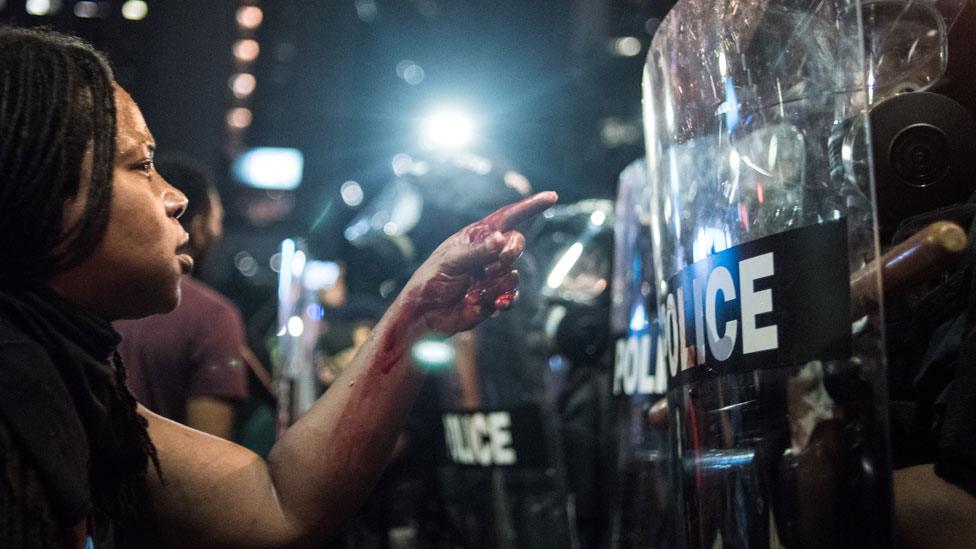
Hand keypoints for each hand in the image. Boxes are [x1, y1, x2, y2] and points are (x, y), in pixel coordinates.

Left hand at [400, 191, 556, 333]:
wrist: (425, 314)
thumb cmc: (430, 281)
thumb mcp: (450, 261)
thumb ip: (477, 251)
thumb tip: (500, 239)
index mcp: (476, 236)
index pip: (507, 217)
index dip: (530, 207)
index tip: (551, 197)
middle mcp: (487, 254)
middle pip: (516, 244)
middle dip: (509, 254)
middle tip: (493, 265)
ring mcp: (492, 276)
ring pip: (514, 273)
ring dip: (498, 282)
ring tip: (476, 289)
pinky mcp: (495, 297)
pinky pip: (512, 295)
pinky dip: (505, 300)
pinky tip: (495, 304)